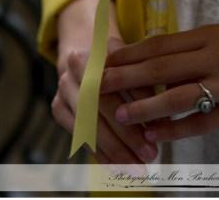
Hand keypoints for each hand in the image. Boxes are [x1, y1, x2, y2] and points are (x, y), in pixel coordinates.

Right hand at [51, 0, 159, 163]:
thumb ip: (145, 86)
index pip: (114, 83)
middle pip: (98, 106)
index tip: (158, 129)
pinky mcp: (57, 107)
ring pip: (87, 124)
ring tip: (137, 167)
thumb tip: (161, 119)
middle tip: (150, 155)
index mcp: (93, 52)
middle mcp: (72, 69)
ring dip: (113, 150)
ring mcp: (62, 88)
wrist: (85, 52)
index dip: (136, 106)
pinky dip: (99, 155)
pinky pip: (79, 136)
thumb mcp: (133, 63)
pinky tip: (118, 167)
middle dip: (125, 135)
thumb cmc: (118, 61)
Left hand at [101, 10, 218, 143]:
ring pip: (178, 94)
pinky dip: (176, 129)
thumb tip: (154, 59)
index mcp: (211, 35)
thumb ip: (195, 50)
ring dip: (145, 106)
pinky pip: (204, 121)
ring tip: (120, 115)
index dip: (129, 55)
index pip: (160, 44)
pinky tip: (156, 136)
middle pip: (161, 66)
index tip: (102, 62)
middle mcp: (217, 55)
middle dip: (124, 77)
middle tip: (96, 85)